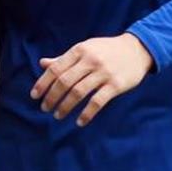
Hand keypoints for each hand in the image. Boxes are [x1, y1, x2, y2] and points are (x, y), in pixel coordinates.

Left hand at [30, 34, 152, 126]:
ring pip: (78, 92)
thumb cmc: (106, 50)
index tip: (34, 96)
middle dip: (52, 97)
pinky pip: (98, 102)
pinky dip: (87, 113)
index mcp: (80, 50)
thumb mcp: (85, 49)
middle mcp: (90, 60)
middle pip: (64, 81)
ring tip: (58, 115)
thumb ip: (64, 58)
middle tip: (45, 108)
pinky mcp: (116, 85)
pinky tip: (79, 121)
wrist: (137, 49)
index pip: (56, 68)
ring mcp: (103, 73)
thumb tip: (42, 64)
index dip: (43, 83)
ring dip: (65, 106)